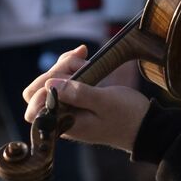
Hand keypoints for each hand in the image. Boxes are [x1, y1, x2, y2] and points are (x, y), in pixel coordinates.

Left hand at [22, 45, 150, 152]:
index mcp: (65, 124)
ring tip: (85, 58)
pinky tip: (84, 55)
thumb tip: (50, 85)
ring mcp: (69, 108)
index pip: (34, 109)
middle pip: (40, 91)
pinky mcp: (77, 99)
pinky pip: (65, 81)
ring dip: (65, 66)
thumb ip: (77, 94)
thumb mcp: (105, 102)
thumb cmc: (128, 117)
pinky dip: (72, 66)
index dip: (42, 90)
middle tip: (79, 62)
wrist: (146, 125)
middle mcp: (62, 117)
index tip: (65, 77)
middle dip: (56, 72)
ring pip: (52, 82)